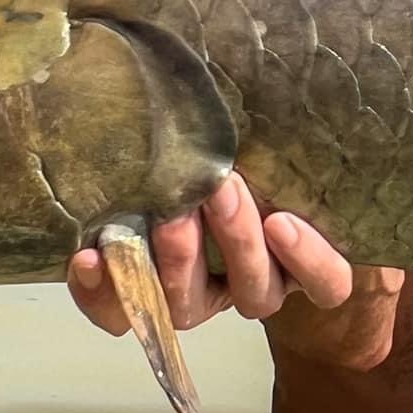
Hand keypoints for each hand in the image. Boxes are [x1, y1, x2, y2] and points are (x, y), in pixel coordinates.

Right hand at [67, 174, 366, 334]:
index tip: (86, 256)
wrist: (322, 162)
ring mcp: (272, 285)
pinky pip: (323, 285)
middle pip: (186, 303)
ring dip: (235, 242)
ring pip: (253, 294)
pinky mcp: (326, 277)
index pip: (121, 308)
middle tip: (174, 212)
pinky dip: (304, 258)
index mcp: (168, 271)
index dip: (99, 294)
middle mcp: (217, 291)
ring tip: (227, 190)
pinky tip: (284, 224)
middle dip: (176, 259)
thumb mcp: (187, 145)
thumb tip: (118, 104)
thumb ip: (154, 149)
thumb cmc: (233, 145)